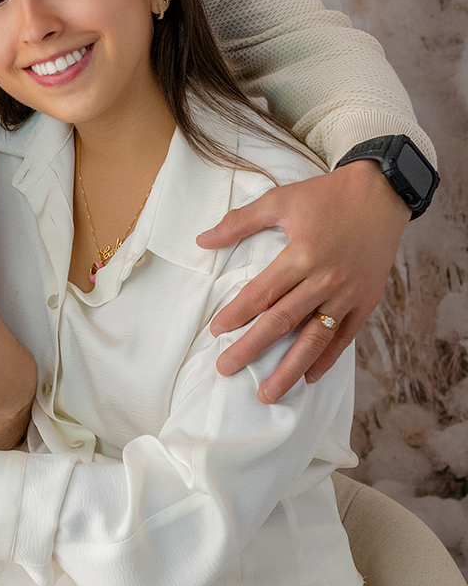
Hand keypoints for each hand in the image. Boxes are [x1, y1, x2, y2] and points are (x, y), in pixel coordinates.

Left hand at [197, 160, 409, 402]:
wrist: (382, 192)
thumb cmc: (327, 195)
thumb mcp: (280, 199)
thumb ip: (240, 222)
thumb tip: (202, 239)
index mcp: (302, 254)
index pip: (262, 293)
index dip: (237, 314)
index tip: (216, 332)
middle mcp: (325, 279)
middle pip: (283, 321)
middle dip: (252, 348)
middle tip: (227, 369)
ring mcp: (349, 293)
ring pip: (315, 338)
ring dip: (290, 368)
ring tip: (268, 393)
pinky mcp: (368, 301)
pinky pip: (345, 337)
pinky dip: (327, 358)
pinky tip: (309, 376)